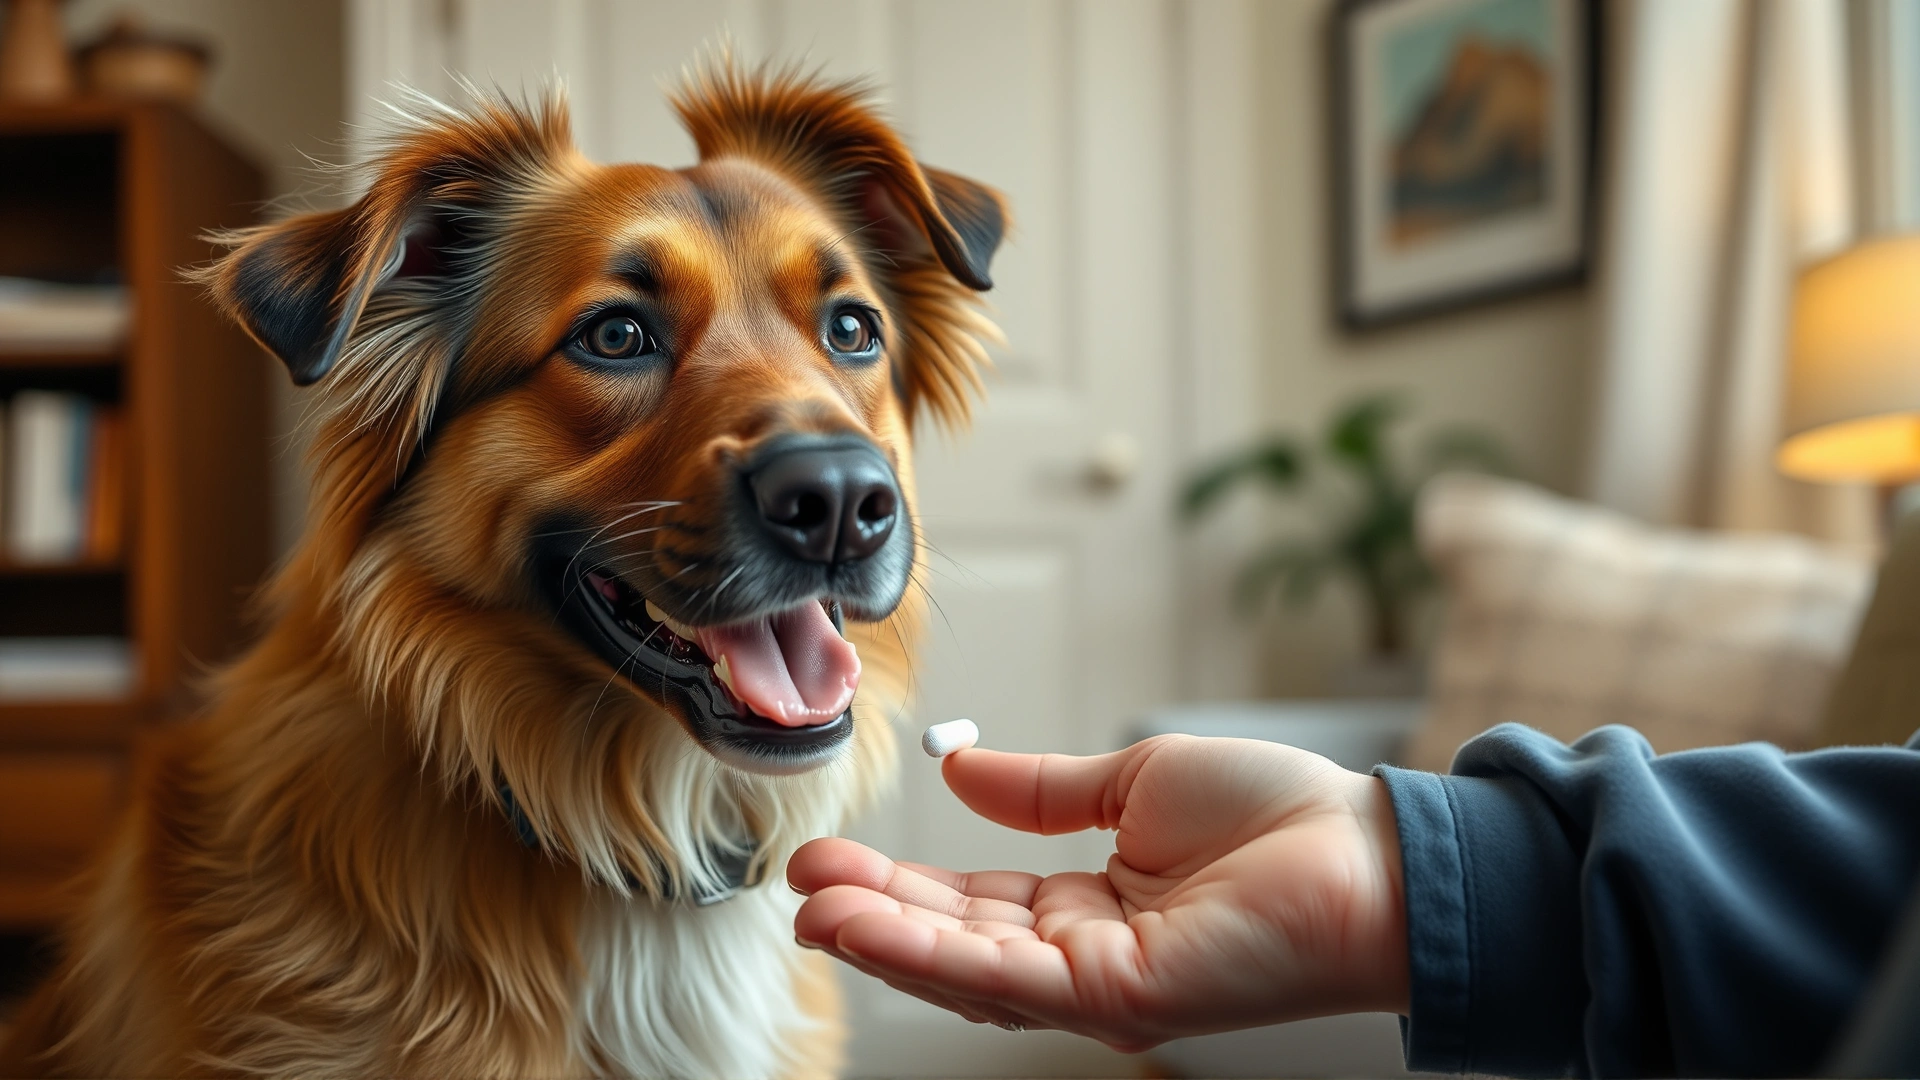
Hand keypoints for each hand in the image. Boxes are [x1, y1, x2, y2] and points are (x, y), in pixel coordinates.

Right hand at [789, 735, 1408, 1051]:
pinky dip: (927, 952)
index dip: (899, 881)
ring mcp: (1096, 984)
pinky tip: (867, 924)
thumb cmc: (1280, 819)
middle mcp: (1083, 956)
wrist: (1368, 851)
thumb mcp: (1133, 782)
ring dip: (880, 937)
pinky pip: (1002, 973)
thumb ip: (1043, 787)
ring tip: (809, 905)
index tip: (833, 853)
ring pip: (963, 967)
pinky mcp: (1115, 995)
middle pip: (953, 943)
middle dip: (870, 915)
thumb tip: (960, 771)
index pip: (972, 903)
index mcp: (1089, 906)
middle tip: (798, 883)